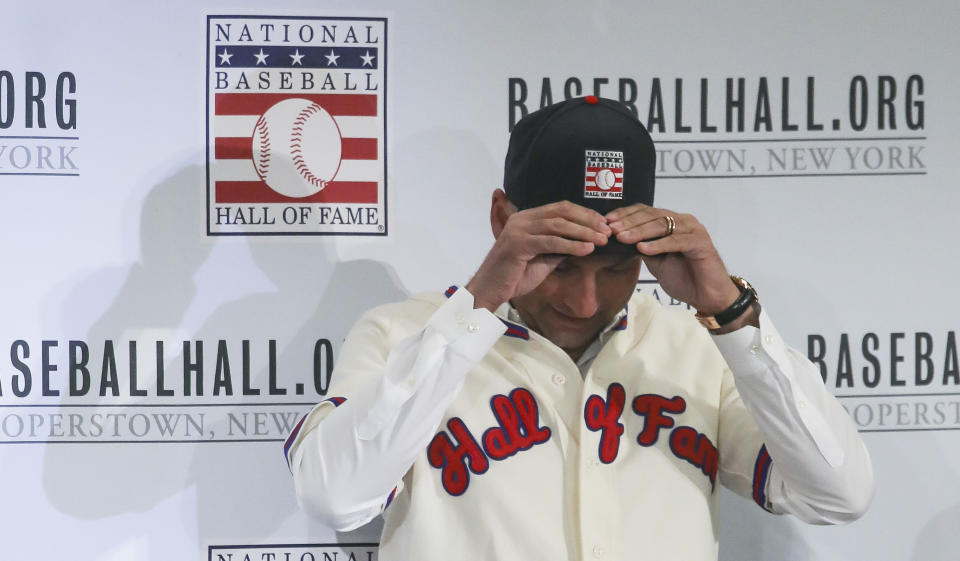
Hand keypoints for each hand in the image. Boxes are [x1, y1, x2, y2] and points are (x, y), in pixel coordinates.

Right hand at [467, 199, 610, 311]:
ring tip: (601, 241)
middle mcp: (522, 219)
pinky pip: (550, 242)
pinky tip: (586, 250)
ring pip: (558, 225)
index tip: (603, 223)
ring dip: (583, 232)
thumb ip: (560, 246)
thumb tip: (586, 241)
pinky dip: (571, 245)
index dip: (585, 213)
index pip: (561, 208)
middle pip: (562, 212)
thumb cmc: (516, 276)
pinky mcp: (517, 244)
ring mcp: (518, 229)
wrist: (491, 290)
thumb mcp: (543, 257)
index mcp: (527, 217)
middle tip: (607, 231)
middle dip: (588, 221)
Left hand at [606, 204, 739, 314]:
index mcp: (671, 222)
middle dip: (629, 222)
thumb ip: (641, 247)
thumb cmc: (682, 278)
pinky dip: (658, 244)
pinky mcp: (701, 243)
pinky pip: (676, 241)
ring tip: (622, 238)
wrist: (706, 296)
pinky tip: (643, 248)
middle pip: (651, 215)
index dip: (625, 215)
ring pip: (662, 225)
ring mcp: (693, 230)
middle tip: (611, 229)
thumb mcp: (655, 261)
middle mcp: (683, 221)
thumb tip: (618, 238)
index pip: (645, 211)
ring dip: (640, 231)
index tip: (606, 222)